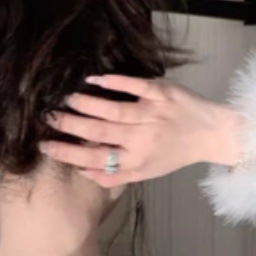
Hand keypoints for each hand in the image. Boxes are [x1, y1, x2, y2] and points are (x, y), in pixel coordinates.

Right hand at [40, 74, 244, 185]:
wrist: (211, 134)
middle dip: (71, 125)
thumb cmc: (173, 154)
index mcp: (135, 160)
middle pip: (100, 132)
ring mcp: (152, 114)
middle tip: (48, 117)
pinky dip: (116, 82)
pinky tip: (95, 79)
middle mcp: (141, 139)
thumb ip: (115, 176)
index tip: (45, 145)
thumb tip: (83, 172)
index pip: (95, 158)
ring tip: (66, 99)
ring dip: (88, 104)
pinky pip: (136, 86)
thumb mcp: (146, 173)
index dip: (68, 153)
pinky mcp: (162, 94)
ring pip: (114, 109)